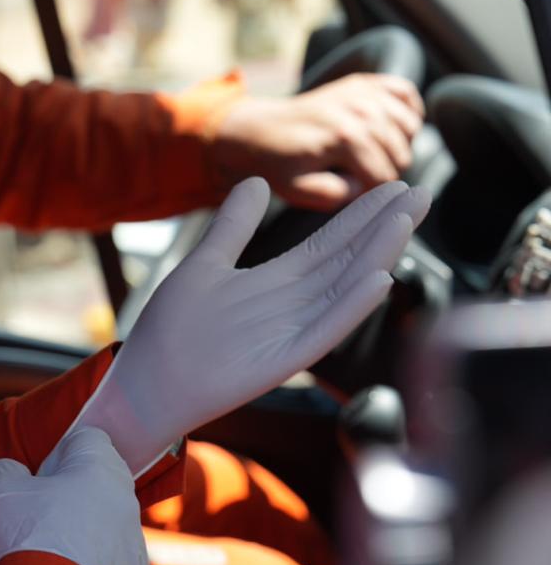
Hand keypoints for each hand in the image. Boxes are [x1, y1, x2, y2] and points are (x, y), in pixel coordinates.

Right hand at [0, 427, 149, 564]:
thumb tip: (13, 474)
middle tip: (35, 519)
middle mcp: (126, 499)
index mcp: (99, 467)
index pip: (86, 438)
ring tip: (45, 557)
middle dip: (68, 495)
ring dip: (79, 533)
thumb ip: (4, 471)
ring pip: (105, 525)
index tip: (36, 480)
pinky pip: (110, 563)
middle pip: (97, 483)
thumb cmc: (26, 538)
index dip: (56, 455)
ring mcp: (134, 542)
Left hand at [76, 176, 430, 472]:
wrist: (144, 383)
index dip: (360, 215)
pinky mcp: (280, 362)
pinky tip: (377, 281)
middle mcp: (289, 306)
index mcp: (274, 282)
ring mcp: (288, 333)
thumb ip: (232, 226)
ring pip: (342, 291)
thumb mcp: (204, 264)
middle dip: (381, 228)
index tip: (392, 184)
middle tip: (420, 193)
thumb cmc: (170, 331)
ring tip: (404, 221)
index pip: (329, 242)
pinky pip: (322, 333)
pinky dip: (348, 309)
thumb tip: (256, 181)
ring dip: (375, 257)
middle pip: (346, 261)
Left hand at [210, 73, 424, 210]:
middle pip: (401, 153)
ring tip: (370, 158)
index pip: (385, 176)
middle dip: (385, 173)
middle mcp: (360, 109)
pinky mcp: (364, 82)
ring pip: (410, 126)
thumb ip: (335, 195)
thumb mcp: (298, 190)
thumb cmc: (277, 164)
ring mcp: (363, 91)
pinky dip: (407, 111)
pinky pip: (406, 94)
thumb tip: (366, 186)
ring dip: (397, 146)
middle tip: (359, 178)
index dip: (373, 194)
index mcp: (345, 137)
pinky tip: (389, 130)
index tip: (354, 195)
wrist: (259, 131)